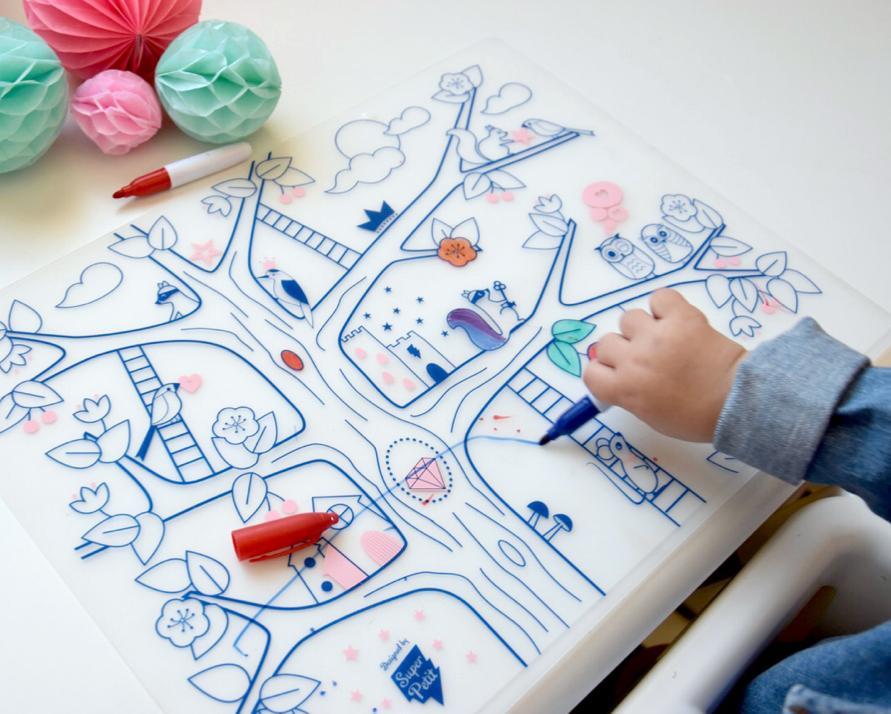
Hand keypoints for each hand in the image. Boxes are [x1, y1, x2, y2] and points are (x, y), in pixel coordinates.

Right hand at [583, 289, 746, 441]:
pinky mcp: (680, 316)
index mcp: (624, 388)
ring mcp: (656, 335)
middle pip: (605, 342)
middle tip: (644, 358)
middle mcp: (633, 359)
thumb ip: (630, 395)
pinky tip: (674, 319)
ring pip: (628, 318)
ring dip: (641, 328)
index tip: (618, 374)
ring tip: (663, 338)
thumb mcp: (651, 417)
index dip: (604, 372)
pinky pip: (659, 298)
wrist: (736, 401)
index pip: (591, 371)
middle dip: (622, 350)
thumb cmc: (694, 417)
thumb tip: (622, 377)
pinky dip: (664, 306)